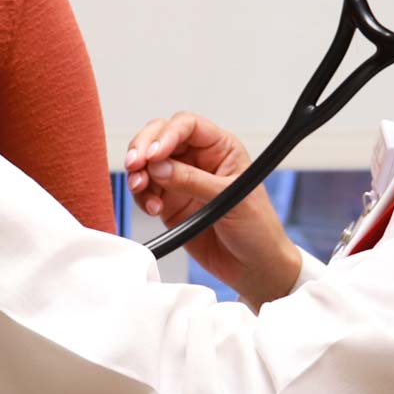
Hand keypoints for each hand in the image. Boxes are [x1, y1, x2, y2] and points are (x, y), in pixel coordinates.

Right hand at [124, 112, 303, 303]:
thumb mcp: (231, 200)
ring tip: (141, 188)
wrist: (255, 267)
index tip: (154, 153)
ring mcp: (182, 181)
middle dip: (143, 147)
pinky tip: (152, 208)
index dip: (167, 134)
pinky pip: (146, 191)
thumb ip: (192, 181)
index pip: (188, 126)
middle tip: (135, 164)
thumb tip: (158, 166)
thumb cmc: (258, 229)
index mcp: (221, 148)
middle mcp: (199, 160)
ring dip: (139, 173)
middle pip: (161, 137)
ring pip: (148, 163)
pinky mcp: (170, 204)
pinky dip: (142, 196)